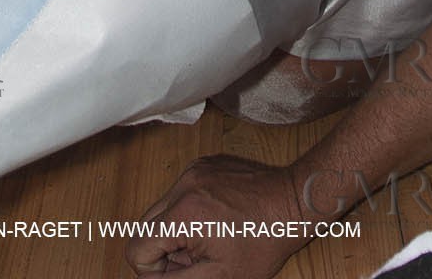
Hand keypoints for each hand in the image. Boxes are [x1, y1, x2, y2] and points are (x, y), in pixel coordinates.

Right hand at [125, 156, 307, 277]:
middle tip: (196, 259)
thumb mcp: (218, 277)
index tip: (182, 272)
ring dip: (175, 230)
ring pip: (161, 209)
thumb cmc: (263, 242)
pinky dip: (189, 210)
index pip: (137, 248)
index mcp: (183, 213)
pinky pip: (180, 192)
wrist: (294, 202)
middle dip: (163, 250)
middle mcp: (183, 184)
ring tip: (210, 238)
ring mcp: (194, 169)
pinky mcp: (204, 163)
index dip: (153, 271)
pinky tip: (217, 219)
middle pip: (145, 227)